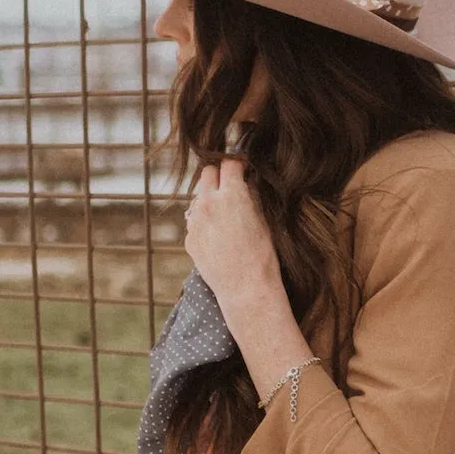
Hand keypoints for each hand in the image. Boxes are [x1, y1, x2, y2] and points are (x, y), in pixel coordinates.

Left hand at [185, 157, 283, 330]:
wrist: (246, 290)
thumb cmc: (263, 257)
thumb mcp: (265, 220)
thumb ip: (254, 194)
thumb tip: (250, 179)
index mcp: (231, 194)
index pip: (229, 162)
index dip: (238, 164)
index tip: (243, 169)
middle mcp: (208, 203)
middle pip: (207, 173)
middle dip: (219, 175)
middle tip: (231, 185)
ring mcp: (195, 221)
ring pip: (199, 197)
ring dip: (210, 199)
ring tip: (226, 216)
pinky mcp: (189, 239)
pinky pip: (195, 221)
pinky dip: (205, 222)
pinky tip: (219, 237)